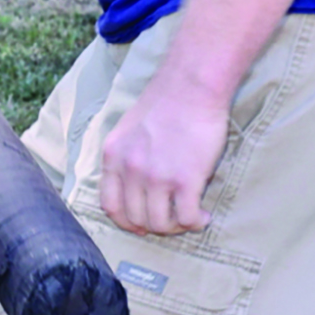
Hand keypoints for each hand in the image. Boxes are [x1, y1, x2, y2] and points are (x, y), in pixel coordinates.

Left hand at [97, 77, 232, 235]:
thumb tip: (132, 186)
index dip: (125, 222)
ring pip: (160, 224)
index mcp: (113, 157)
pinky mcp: (185, 180)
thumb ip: (125, 158)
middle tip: (173, 219)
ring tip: (190, 217)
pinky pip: (187, 218)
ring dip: (176, 227)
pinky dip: (196, 222)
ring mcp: (156, 176)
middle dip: (155, 226)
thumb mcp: (128, 130)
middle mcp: (130, 169)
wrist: (191, 87)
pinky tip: (203, 215)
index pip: (110, 205)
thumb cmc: (165, 104)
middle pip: (135, 218)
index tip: (140, 225)